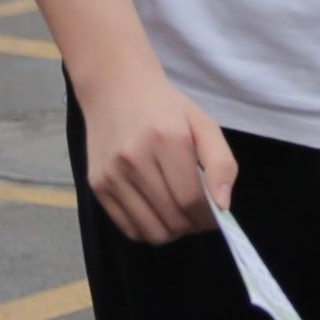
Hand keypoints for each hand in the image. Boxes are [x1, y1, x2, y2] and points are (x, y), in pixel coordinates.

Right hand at [75, 59, 236, 249]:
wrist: (115, 88)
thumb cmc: (165, 107)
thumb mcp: (203, 124)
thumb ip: (222, 163)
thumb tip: (223, 206)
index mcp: (166, 139)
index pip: (191, 199)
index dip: (209, 217)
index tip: (216, 216)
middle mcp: (134, 158)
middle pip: (173, 219)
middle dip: (193, 225)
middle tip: (199, 214)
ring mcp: (111, 174)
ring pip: (152, 231)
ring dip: (173, 231)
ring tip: (179, 215)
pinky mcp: (97, 186)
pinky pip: (129, 229)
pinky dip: (149, 230)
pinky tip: (157, 213)